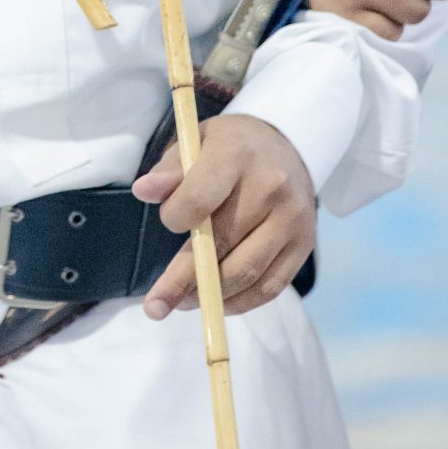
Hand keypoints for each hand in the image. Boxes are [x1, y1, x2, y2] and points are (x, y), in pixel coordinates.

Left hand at [132, 112, 315, 319]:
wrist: (288, 147)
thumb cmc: (231, 147)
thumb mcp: (197, 142)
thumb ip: (169, 170)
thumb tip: (143, 191)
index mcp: (237, 155)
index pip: (199, 199)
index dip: (175, 219)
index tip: (169, 223)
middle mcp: (271, 188)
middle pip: (221, 244)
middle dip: (182, 280)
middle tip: (155, 305)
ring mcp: (292, 220)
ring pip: (246, 273)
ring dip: (209, 296)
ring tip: (181, 302)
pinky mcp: (304, 246)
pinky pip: (269, 287)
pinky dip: (239, 303)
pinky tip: (216, 302)